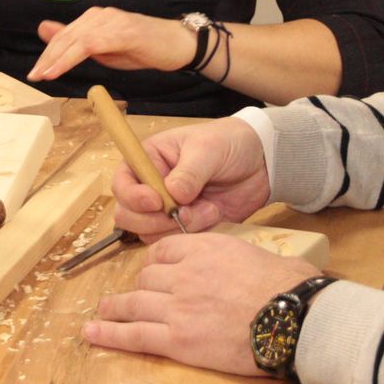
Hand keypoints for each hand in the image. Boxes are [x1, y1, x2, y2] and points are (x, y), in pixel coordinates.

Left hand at [29, 8, 194, 81]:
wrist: (177, 45)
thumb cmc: (144, 48)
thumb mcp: (106, 50)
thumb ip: (79, 43)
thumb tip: (46, 32)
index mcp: (96, 19)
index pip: (65, 35)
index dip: (48, 53)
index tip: (36, 72)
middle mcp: (101, 15)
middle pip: (66, 36)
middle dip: (47, 57)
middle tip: (34, 76)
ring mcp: (112, 21)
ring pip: (75, 39)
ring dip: (56, 59)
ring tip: (43, 75)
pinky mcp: (122, 31)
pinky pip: (90, 44)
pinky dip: (71, 58)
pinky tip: (60, 70)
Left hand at [85, 234, 318, 375]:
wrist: (291, 317)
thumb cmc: (285, 287)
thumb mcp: (255, 255)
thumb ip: (232, 258)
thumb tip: (238, 268)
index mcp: (203, 249)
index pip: (163, 251)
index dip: (154, 263)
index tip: (151, 271)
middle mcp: (183, 274)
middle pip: (147, 279)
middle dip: (139, 288)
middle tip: (130, 297)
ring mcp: (177, 307)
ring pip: (134, 304)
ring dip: (115, 308)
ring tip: (103, 311)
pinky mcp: (178, 339)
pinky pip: (135, 335)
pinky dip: (110, 334)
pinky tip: (94, 333)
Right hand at [112, 118, 270, 237]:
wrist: (261, 162)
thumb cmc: (228, 143)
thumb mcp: (208, 149)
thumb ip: (189, 172)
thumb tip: (172, 195)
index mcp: (148, 161)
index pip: (121, 184)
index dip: (132, 197)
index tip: (156, 201)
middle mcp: (151, 187)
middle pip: (128, 215)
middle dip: (154, 219)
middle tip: (182, 212)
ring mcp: (167, 210)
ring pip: (150, 233)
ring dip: (178, 227)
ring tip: (208, 209)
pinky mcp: (186, 226)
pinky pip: (176, 240)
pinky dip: (194, 234)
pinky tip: (214, 215)